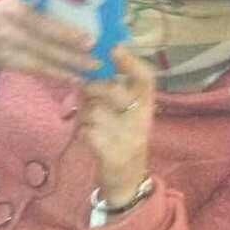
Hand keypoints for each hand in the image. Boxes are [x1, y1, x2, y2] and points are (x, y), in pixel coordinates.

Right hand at [0, 0, 97, 82]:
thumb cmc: (10, 13)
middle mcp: (9, 15)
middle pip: (38, 26)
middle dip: (66, 35)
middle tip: (91, 42)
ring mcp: (7, 40)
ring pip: (41, 51)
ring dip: (69, 60)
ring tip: (92, 64)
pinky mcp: (9, 60)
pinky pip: (37, 68)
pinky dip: (58, 74)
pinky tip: (77, 78)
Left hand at [78, 47, 155, 206]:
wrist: (126, 181)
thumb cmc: (119, 139)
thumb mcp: (122, 114)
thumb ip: (109, 92)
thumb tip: (86, 66)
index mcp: (146, 106)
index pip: (145, 79)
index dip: (130, 62)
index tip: (114, 48)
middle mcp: (141, 120)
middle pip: (111, 91)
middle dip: (92, 90)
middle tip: (85, 94)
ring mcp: (129, 138)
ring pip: (94, 112)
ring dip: (85, 116)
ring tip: (90, 123)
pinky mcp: (114, 154)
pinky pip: (88, 132)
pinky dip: (83, 133)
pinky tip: (88, 139)